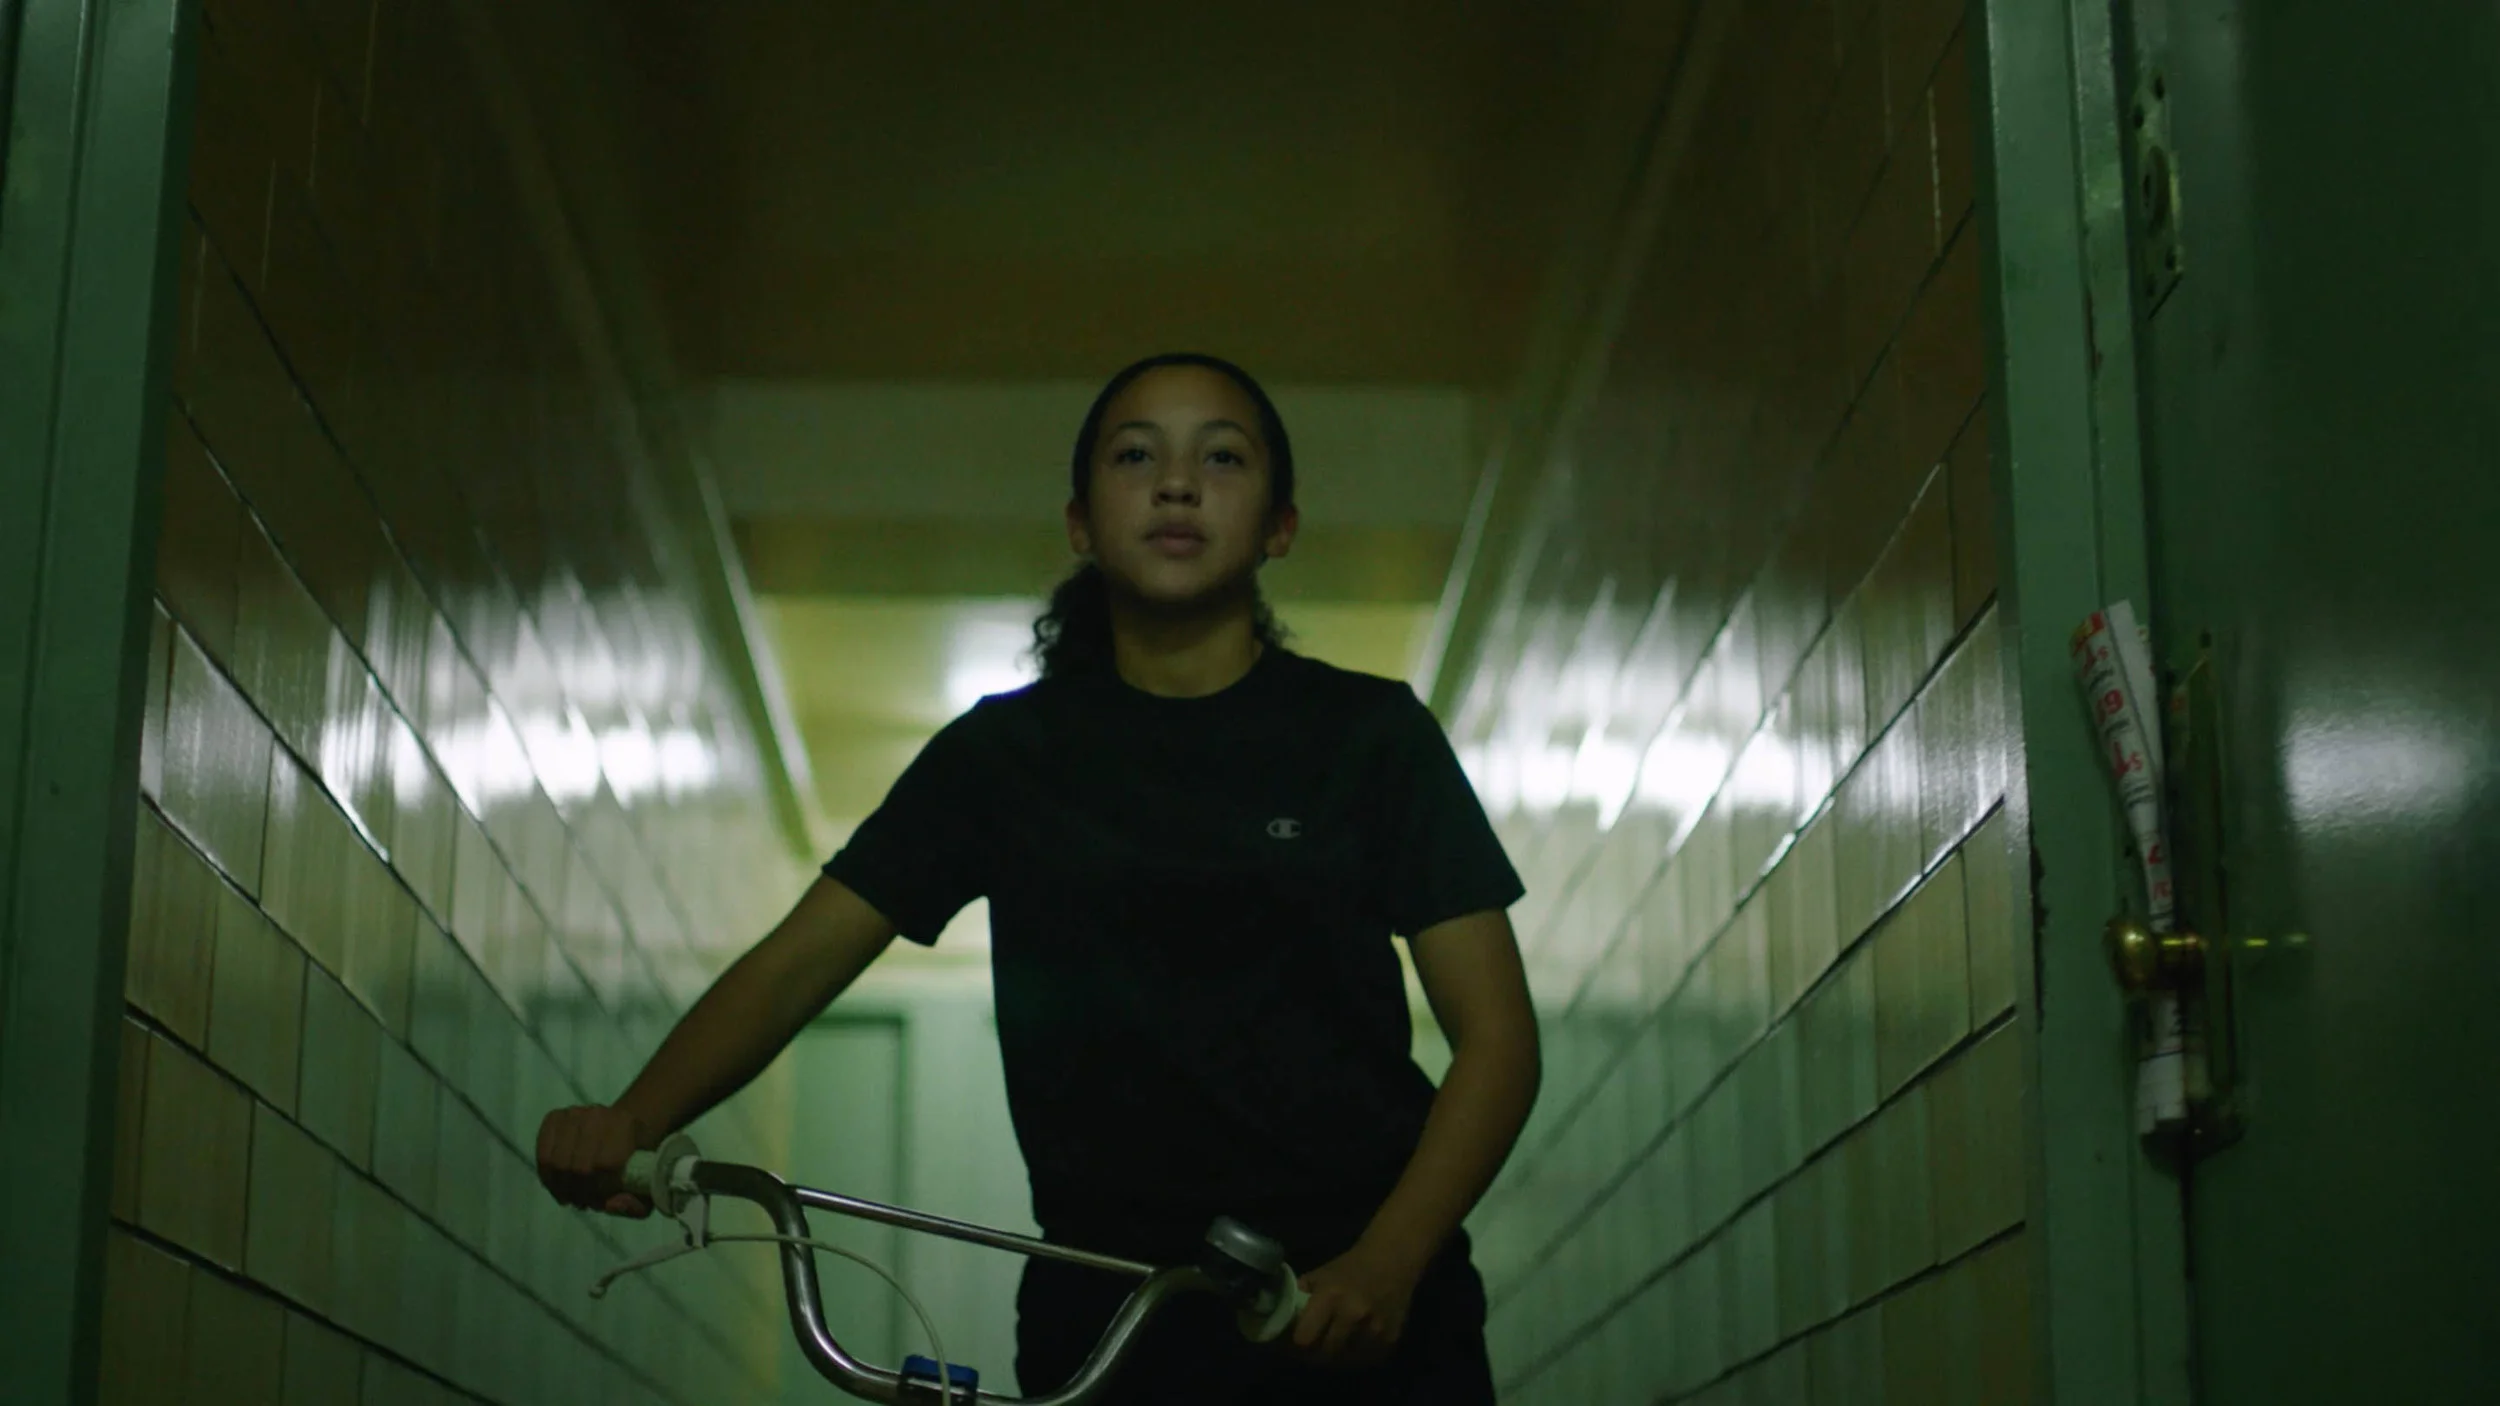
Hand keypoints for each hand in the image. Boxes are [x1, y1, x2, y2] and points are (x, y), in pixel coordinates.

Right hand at [535, 1104, 654, 1216]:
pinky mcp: (554, 1117)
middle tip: (584, 1201)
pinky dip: (547, 1176)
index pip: (605, 1164)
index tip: (603, 1200)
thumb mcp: (646, 1184)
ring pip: (556, 1162)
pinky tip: (557, 1185)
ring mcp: (573, 1113)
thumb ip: (635, 1204)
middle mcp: (598, 1114)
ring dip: (561, 1188)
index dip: (601, 1190)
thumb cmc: (634, 1159)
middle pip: (577, 1167)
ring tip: (571, 1196)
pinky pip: (542, 1155)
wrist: (620, 1127)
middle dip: (579, 1192)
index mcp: (626, 1124)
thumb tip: (609, 1205)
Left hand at [1285, 1241, 1422, 1367]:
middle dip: (1315, 1354)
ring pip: (1346, 1362)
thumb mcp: (1319, 1276)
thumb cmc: (1350, 1267)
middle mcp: (1353, 1314)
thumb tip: (1278, 1320)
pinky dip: (1357, 1358)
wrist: (1392, 1259)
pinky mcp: (1392, 1339)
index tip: (1292, 1342)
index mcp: (1330, 1296)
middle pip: (1325, 1354)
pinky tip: (1353, 1346)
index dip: (1296, 1344)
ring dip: (1337, 1358)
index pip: (1304, 1339)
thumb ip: (1299, 1298)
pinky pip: (1367, 1361)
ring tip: (1332, 1348)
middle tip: (1311, 1349)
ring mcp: (1375, 1329)